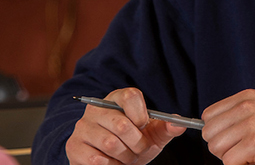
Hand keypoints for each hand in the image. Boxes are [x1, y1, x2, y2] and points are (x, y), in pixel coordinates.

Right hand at [65, 88, 187, 164]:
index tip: (144, 126)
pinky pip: (97, 159)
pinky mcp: (74, 146)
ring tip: (126, 157)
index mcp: (116, 99)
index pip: (130, 96)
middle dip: (137, 144)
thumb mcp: (152, 136)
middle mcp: (96, 109)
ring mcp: (83, 127)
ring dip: (125, 157)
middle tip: (138, 149)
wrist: (110, 162)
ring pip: (111, 144)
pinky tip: (112, 163)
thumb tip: (180, 124)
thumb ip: (166, 128)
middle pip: (122, 125)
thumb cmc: (132, 144)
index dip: (142, 115)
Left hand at [200, 89, 254, 164]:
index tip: (230, 139)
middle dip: (221, 146)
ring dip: (229, 157)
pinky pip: (229, 161)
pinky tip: (254, 160)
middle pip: (209, 133)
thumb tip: (213, 129)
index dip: (217, 131)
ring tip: (249, 155)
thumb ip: (240, 114)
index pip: (209, 115)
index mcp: (246, 97)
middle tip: (240, 150)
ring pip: (216, 148)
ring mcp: (250, 124)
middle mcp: (246, 107)